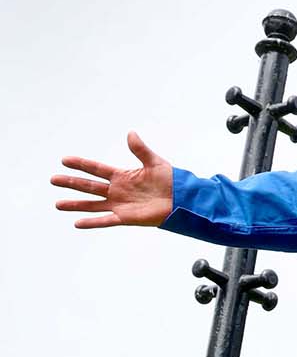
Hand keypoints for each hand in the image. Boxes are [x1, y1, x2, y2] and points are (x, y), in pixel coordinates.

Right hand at [52, 131, 174, 227]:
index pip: (96, 169)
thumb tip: (130, 133)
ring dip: (75, 204)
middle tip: (53, 179)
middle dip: (71, 183)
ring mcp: (120, 204)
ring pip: (92, 204)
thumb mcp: (155, 162)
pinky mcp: (126, 217)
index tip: (64, 160)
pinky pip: (105, 220)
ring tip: (58, 204)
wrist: (183, 200)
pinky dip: (92, 222)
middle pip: (89, 186)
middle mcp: (117, 190)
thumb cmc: (172, 181)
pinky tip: (77, 223)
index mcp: (123, 176)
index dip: (81, 164)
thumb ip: (140, 150)